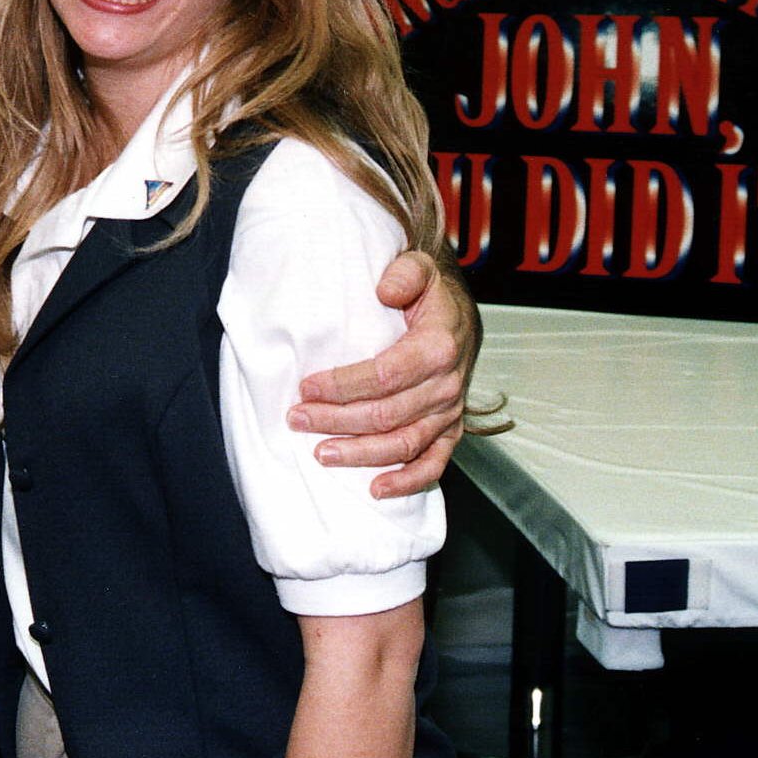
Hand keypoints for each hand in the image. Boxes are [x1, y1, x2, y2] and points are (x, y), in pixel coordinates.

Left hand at [288, 250, 479, 498]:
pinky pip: (434, 464)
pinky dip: (408, 482)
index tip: (307, 386)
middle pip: (387, 414)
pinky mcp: (450, 430)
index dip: (343, 385)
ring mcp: (449, 412)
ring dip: (361, 454)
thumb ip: (404, 273)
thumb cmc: (431, 294)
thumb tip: (384, 290)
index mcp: (436, 348)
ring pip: (404, 444)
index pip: (384, 376)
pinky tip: (376, 489)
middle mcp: (446, 386)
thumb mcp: (420, 268)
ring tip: (321, 454)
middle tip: (298, 419)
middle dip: (337, 420)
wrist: (460, 315)